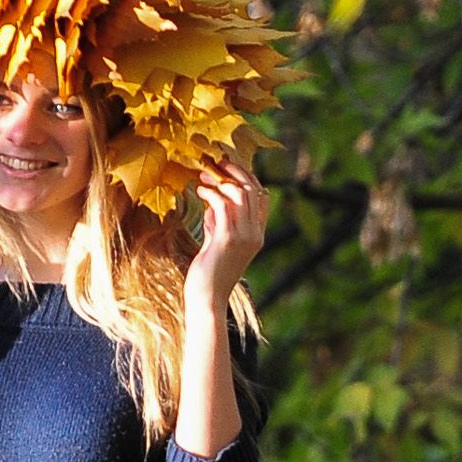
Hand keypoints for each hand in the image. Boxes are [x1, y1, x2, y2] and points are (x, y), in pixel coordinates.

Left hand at [186, 157, 267, 306]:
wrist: (207, 298)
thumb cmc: (208, 274)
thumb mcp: (216, 244)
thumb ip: (218, 224)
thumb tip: (212, 203)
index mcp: (257, 235)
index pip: (262, 197)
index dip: (247, 178)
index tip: (228, 168)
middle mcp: (255, 234)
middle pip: (252, 190)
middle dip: (234, 172)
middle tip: (216, 163)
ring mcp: (243, 236)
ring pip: (239, 194)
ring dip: (220, 180)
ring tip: (203, 176)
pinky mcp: (227, 239)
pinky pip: (223, 205)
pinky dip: (210, 193)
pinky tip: (199, 191)